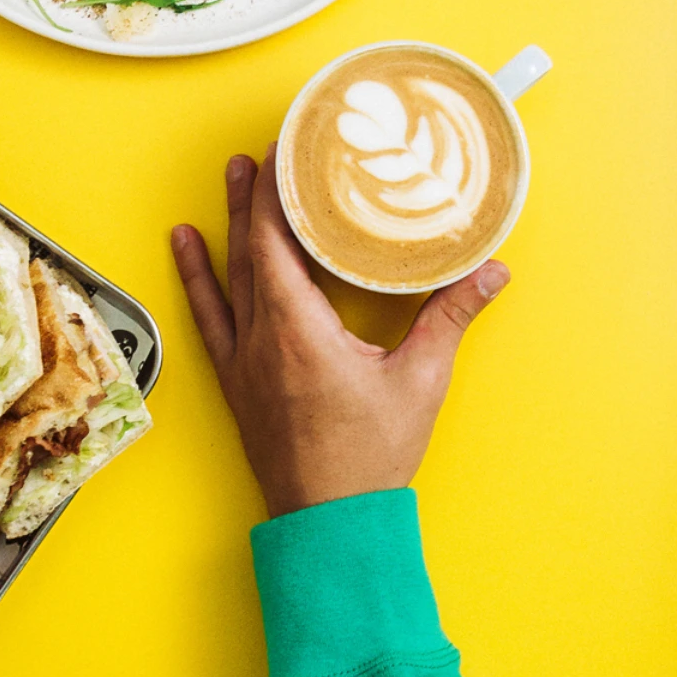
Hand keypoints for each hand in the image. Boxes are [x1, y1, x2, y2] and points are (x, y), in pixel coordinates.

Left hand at [171, 151, 508, 516]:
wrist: (329, 524)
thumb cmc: (369, 461)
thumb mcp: (420, 381)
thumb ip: (451, 317)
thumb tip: (491, 271)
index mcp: (298, 331)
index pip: (276, 242)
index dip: (276, 193)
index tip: (284, 152)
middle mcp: (261, 340)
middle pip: (250, 250)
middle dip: (254, 196)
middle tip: (259, 152)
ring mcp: (243, 363)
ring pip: (228, 277)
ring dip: (227, 224)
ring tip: (229, 178)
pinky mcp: (239, 382)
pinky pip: (211, 317)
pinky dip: (197, 278)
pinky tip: (186, 249)